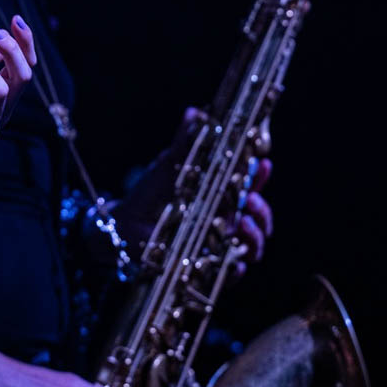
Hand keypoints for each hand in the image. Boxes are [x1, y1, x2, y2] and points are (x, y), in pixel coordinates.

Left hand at [113, 108, 274, 277]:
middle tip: (251, 201)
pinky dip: (236, 268)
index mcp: (219, 194)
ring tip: (241, 224)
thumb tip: (196, 112)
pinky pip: (230, 273)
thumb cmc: (149, 194)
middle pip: (259, 217)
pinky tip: (234, 261)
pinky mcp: (206, 268)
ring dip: (254, 236)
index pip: (250, 184)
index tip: (263, 163)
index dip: (260, 175)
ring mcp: (218, 245)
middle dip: (262, 210)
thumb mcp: (169, 165)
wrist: (123, 227)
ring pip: (252, 245)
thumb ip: (185, 143)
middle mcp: (224, 220)